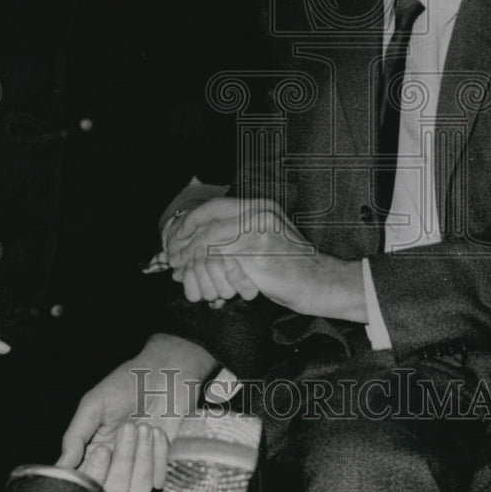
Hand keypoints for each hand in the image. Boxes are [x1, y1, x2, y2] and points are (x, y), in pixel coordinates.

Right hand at [56, 335, 214, 491]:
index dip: (95, 472)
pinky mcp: (161, 465)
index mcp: (91, 452)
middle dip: (123, 460)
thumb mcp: (94, 403)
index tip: (102, 448)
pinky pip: (158, 480)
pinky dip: (159, 454)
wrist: (164, 373)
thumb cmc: (127, 384)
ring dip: (143, 458)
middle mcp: (114, 465)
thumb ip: (75, 436)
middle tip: (128, 427)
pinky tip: (157, 431)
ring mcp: (138, 468)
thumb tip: (61, 466)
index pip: (86, 484)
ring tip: (145, 427)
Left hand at [167, 197, 366, 320]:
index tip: (177, 237)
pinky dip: (206, 276)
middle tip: (172, 258)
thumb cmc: (293, 265)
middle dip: (185, 244)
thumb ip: (238, 234)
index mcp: (260, 207)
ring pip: (211, 246)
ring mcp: (258, 236)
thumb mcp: (268, 236)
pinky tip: (200, 284)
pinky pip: (221, 266)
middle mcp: (259, 216)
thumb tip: (199, 243)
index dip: (191, 222)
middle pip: (208, 226)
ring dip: (192, 262)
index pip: (215, 207)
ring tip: (180, 272)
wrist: (319, 281)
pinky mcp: (257, 258)